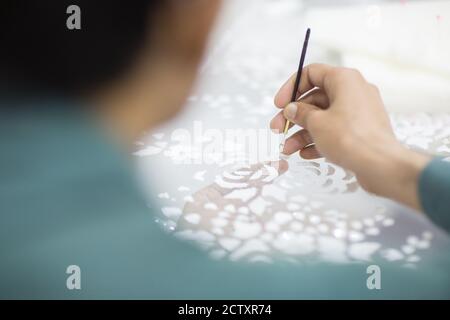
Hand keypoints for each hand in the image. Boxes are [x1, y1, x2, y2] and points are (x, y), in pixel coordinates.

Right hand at [270, 63, 429, 210]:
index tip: (279, 104)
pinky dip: (318, 139)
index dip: (291, 88)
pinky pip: (335, 129)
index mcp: (344, 79)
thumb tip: (292, 109)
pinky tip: (305, 154)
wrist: (381, 165)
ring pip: (323, 117)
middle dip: (294, 116)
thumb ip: (300, 113)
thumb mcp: (317, 123)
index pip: (311, 73)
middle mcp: (354, 91)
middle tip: (278, 129)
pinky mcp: (362, 130)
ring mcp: (359, 111)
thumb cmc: (350, 138)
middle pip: (315, 98)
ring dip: (303, 132)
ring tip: (288, 149)